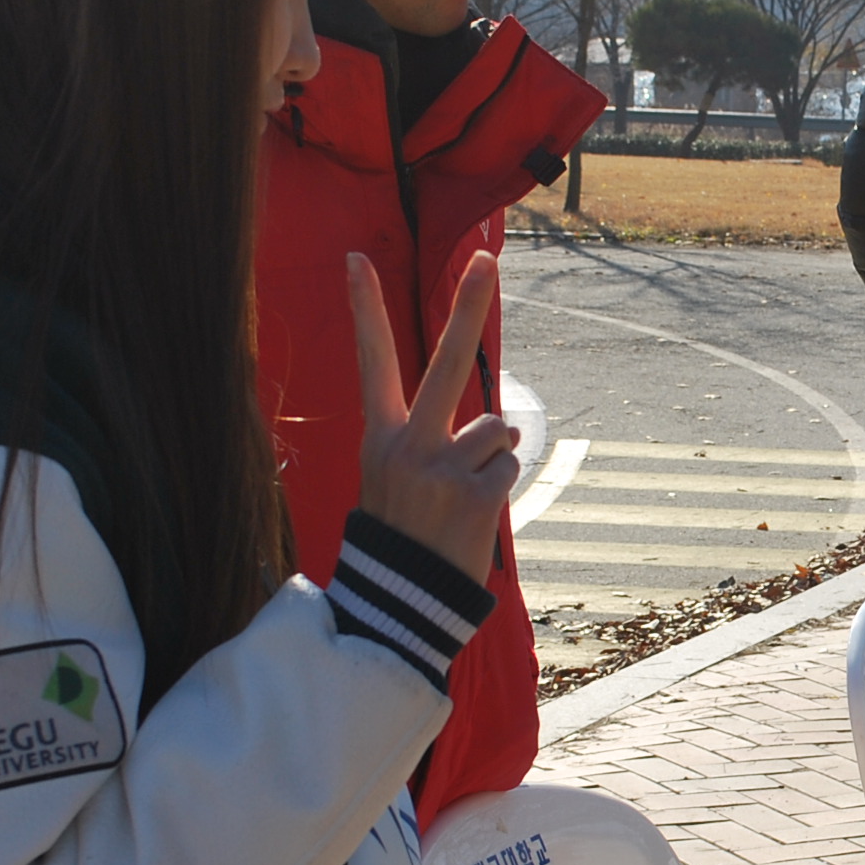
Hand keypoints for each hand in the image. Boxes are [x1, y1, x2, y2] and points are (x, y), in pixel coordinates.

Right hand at [350, 250, 517, 583]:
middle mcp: (406, 446)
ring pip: (496, 431)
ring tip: (462, 499)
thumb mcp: (398, 482)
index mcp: (380, 439)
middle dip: (467, 307)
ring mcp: (439, 469)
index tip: (356, 260)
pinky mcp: (473, 496)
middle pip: (446, 363)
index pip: (371, 363)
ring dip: (493, 460)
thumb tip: (506, 428)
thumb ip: (437, 442)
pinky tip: (471, 518)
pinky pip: (508, 469)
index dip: (364, 311)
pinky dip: (499, 490)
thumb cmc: (404, 538)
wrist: (400, 605)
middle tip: (485, 259)